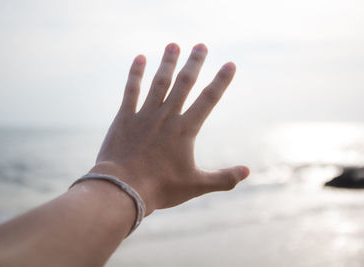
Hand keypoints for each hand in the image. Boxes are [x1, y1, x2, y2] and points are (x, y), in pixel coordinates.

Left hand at [90, 43, 248, 214]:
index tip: (229, 64)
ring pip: (159, 82)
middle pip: (184, 84)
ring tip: (173, 45)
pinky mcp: (124, 118)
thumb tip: (247, 171)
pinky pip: (131, 91)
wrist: (124, 189)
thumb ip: (223, 178)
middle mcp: (167, 116)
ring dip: (167, 63)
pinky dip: (135, 74)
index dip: (220, 81)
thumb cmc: (161, 188)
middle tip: (201, 45)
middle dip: (194, 63)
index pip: (208, 99)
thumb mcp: (196, 185)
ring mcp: (144, 115)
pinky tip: (140, 58)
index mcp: (185, 130)